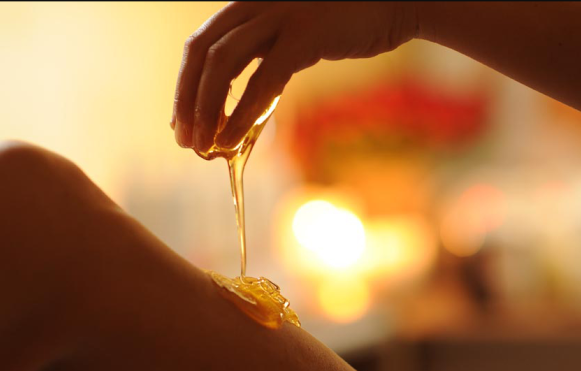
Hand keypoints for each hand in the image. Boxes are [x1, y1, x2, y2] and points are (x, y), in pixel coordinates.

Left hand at [171, 1, 418, 153]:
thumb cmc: (348, 24)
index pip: (200, 44)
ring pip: (222, 64)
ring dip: (206, 110)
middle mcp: (256, 4)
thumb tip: (242, 102)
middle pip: (201, 52)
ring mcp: (280, 16)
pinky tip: (232, 140)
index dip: (184, 85)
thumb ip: (267, 58)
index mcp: (250, 5)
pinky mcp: (305, 35)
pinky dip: (242, 113)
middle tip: (184, 140)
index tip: (182, 121)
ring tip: (202, 146)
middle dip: (186, 100)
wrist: (398, 3)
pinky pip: (263, 80)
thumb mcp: (296, 37)